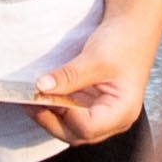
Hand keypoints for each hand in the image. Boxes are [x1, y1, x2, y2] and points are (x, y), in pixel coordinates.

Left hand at [31, 12, 159, 147]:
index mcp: (122, 111)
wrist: (132, 27)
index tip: (43, 96)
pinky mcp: (93, 106)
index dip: (63, 115)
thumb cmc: (123, 41)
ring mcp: (103, 114)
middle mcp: (114, 120)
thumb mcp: (95, 58)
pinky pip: (71, 114)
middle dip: (50, 119)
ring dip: (50, 115)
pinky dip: (55, 107)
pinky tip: (42, 95)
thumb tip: (41, 88)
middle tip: (28, 101)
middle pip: (77, 134)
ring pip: (71, 127)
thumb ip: (69, 76)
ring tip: (30, 98)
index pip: (88, 128)